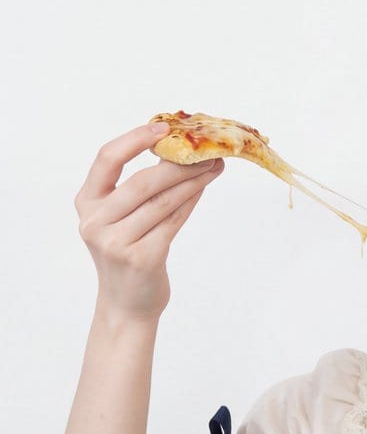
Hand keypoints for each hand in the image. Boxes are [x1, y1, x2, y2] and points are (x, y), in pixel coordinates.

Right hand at [74, 122, 224, 321]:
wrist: (127, 305)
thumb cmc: (126, 255)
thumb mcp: (118, 220)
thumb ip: (135, 191)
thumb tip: (177, 153)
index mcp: (86, 203)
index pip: (107, 159)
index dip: (135, 140)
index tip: (162, 128)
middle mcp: (96, 222)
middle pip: (142, 182)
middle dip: (178, 163)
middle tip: (206, 151)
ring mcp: (117, 242)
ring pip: (162, 202)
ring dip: (191, 181)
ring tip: (213, 167)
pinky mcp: (142, 259)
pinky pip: (172, 222)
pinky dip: (190, 202)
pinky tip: (202, 189)